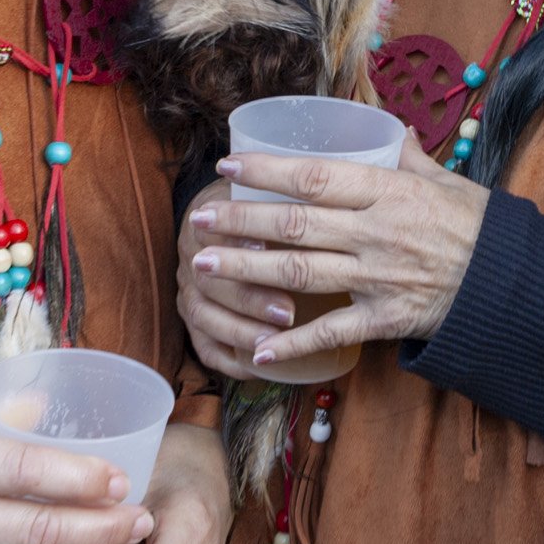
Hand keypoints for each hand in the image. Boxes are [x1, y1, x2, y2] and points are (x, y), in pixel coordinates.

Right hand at [177, 177, 297, 378]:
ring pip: (203, 315)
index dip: (238, 242)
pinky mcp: (196, 318)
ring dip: (239, 329)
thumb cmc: (262, 193)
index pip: (212, 229)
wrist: (215, 212)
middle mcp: (191, 252)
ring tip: (272, 341)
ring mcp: (189, 287)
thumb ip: (301, 181)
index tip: (270, 249)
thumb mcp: (274, 180)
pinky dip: (230, 359)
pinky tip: (258, 365)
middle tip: (288, 311)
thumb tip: (354, 177)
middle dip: (249, 297)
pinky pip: (205, 346)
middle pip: (208, 280)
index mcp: (205, 211)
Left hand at [189, 130, 488, 364]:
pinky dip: (292, 343)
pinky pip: (331, 332)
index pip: (315, 175)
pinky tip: (257, 349)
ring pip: (300, 271)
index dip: (267, 170)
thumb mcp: (447, 180)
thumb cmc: (478, 227)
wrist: (513, 285)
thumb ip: (407, 155)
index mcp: (388, 191)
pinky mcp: (385, 318)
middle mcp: (376, 232)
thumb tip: (383, 127)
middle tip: (198, 218)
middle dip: (240, 220)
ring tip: (204, 266)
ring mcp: (378, 277)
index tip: (228, 165)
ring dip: (246, 270)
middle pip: (295, 223)